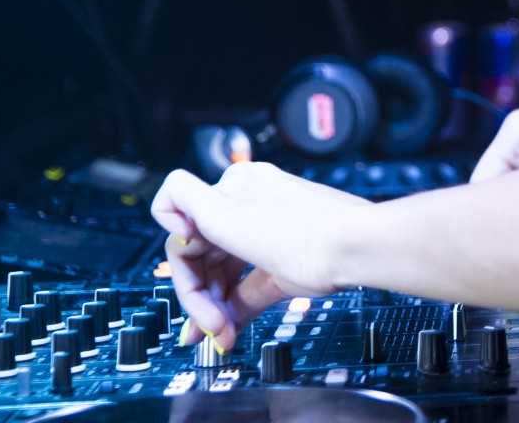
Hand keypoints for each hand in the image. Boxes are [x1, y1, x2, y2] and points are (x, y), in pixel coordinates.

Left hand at [150, 162, 371, 351]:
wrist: (352, 244)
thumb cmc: (334, 252)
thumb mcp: (277, 279)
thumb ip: (242, 299)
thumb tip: (221, 329)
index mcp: (261, 199)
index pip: (216, 246)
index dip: (213, 286)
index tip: (221, 320)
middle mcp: (242, 189)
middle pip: (195, 248)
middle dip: (202, 295)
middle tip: (219, 329)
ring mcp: (231, 192)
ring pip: (183, 244)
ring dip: (196, 292)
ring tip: (219, 323)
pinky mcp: (217, 205)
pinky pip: (169, 198)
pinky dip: (167, 229)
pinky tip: (189, 263)